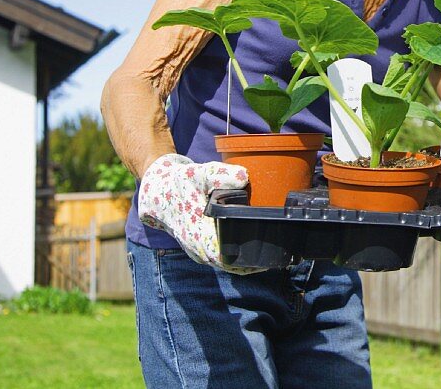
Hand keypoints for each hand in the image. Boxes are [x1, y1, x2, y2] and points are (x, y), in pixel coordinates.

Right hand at [138, 154, 263, 274]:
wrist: (157, 188)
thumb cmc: (178, 182)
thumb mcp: (198, 173)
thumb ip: (221, 175)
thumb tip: (243, 178)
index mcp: (200, 238)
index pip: (231, 261)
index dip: (252, 263)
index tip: (273, 260)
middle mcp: (200, 250)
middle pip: (234, 266)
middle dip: (256, 263)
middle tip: (282, 257)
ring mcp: (200, 251)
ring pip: (230, 263)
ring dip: (249, 260)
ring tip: (274, 254)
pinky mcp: (202, 246)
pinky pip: (225, 257)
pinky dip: (240, 255)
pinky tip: (256, 247)